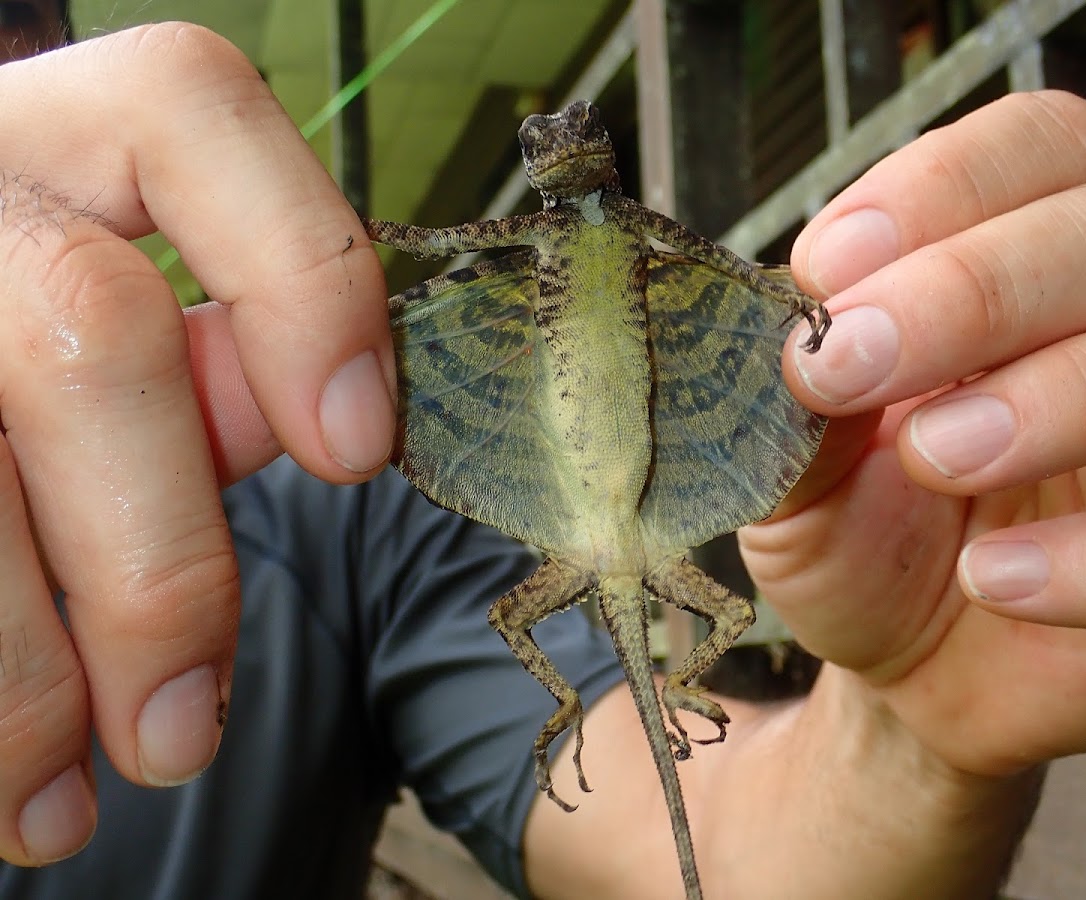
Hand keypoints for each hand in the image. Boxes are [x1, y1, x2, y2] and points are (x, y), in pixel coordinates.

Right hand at [0, 25, 393, 863]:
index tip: (356, 450)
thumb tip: (301, 417)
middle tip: (180, 731)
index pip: (192, 109)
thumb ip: (212, 362)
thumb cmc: (49, 370)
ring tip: (66, 802)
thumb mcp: (129, 335)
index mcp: (64, 130)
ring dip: (19, 676)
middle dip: (155, 565)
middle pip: (89, 335)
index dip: (299, 272)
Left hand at [742, 89, 1085, 776]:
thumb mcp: (793, 477)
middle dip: (975, 290)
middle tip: (852, 366)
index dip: (940, 188)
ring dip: (1062, 395)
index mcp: (1016, 275)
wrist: (900, 671)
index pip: (1038, 151)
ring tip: (933, 459)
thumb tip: (801, 333)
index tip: (825, 273)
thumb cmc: (858, 545)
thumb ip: (792, 404)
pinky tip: (991, 577)